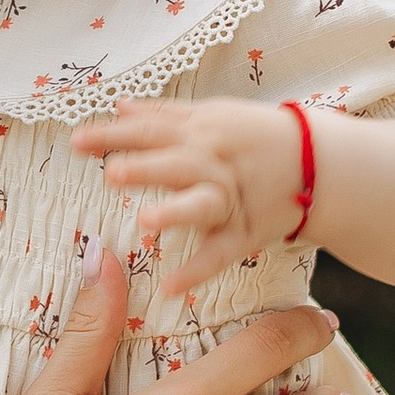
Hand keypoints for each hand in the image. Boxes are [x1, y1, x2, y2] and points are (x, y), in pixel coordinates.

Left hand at [70, 97, 309, 302]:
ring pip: (202, 205)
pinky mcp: (244, 233)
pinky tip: (171, 287)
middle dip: (147, 167)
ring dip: (176, 212)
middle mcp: (213, 164)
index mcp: (200, 132)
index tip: (75, 141)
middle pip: (177, 164)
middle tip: (111, 173)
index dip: (113, 135)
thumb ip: (164, 115)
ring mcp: (230, 199)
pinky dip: (198, 271)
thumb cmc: (256, 136)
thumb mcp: (212, 115)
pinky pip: (220, 253)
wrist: (319, 164)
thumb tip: (119, 107)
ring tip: (145, 222)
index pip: (150, 131)